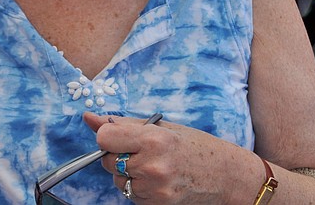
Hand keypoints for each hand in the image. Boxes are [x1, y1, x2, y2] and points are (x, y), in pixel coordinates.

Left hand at [82, 113, 253, 203]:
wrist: (226, 176)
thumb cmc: (194, 146)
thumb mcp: (160, 127)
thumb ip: (122, 124)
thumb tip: (88, 118)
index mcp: (153, 139)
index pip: (104, 138)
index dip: (108, 136)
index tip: (119, 136)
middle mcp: (152, 166)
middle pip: (108, 161)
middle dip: (118, 155)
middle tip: (142, 152)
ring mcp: (155, 189)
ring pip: (118, 181)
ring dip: (128, 174)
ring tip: (154, 166)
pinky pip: (131, 195)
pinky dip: (138, 188)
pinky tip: (158, 180)